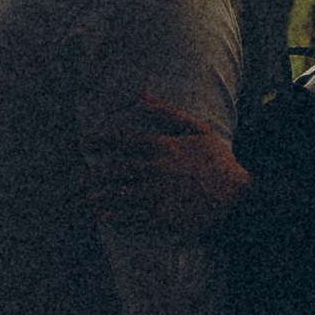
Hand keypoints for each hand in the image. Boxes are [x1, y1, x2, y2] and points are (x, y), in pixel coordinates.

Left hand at [85, 93, 252, 231]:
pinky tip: (104, 218)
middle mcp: (156, 169)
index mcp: (162, 145)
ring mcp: (158, 194)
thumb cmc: (219, 162)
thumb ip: (166, 113)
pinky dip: (115, 217)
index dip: (94, 141)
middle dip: (91, 175)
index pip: (120, 140)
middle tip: (78, 181)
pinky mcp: (163, 216)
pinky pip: (132, 216)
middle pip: (113, 170)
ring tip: (85, 202)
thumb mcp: (198, 129)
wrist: (239, 198)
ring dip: (98, 199)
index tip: (76, 145)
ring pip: (118, 195)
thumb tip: (139, 96)